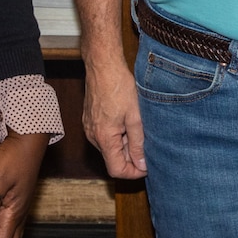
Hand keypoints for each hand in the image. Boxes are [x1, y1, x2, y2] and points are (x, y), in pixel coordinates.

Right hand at [82, 59, 145, 178]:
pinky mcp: (90, 120)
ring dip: (126, 144)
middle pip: (113, 159)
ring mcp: (90, 128)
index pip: (116, 170)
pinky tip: (128, 120)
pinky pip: (105, 136)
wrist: (103, 66)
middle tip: (148, 142)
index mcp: (104, 138)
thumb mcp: (135, 117)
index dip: (134, 172)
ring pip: (110, 147)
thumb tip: (142, 164)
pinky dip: (118, 135)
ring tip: (139, 127)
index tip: (148, 165)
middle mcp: (93, 137)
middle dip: (132, 156)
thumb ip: (138, 143)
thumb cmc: (119, 87)